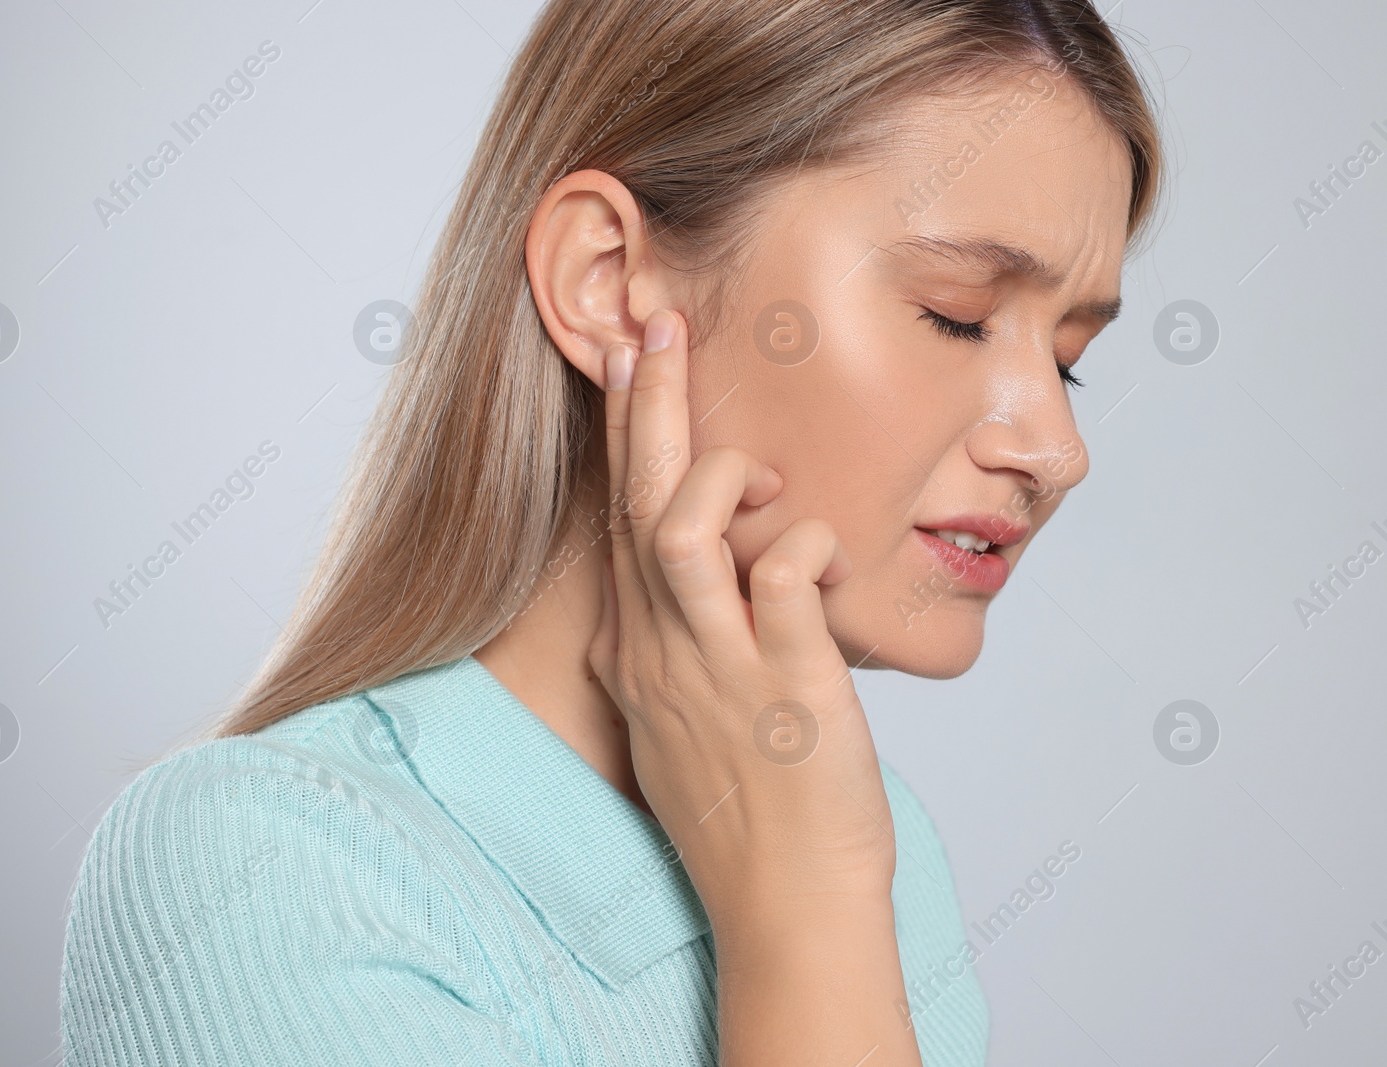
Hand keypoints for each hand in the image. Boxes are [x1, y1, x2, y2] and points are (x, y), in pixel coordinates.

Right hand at [586, 306, 896, 925]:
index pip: (616, 519)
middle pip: (636, 503)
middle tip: (656, 324)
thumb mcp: (682, 723)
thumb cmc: (747, 815)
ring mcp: (718, 670)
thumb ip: (678, 650)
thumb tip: (695, 593)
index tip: (628, 365)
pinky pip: (782, 586)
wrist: (784, 910)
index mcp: (639, 651)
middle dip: (646, 404)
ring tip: (756, 468)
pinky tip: (826, 556)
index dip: (620, 436)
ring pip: (679, 533)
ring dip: (714, 473)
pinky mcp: (786, 690)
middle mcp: (662, 651)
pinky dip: (804, 548)